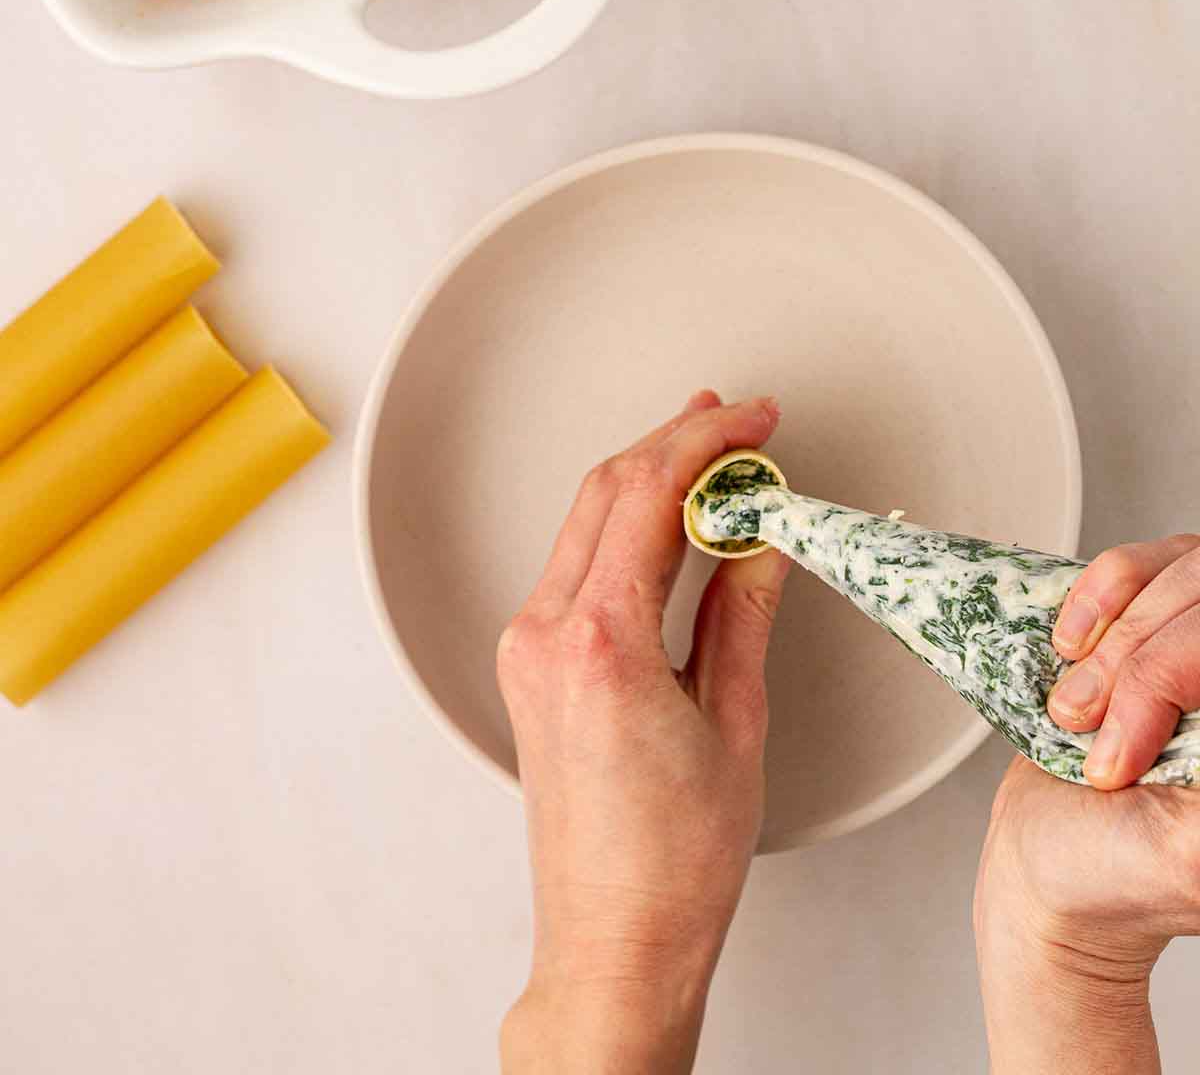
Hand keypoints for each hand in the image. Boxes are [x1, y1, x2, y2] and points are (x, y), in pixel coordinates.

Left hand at [497, 392, 789, 1073]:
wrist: (613, 938)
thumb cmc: (674, 858)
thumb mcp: (735, 721)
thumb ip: (744, 612)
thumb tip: (761, 538)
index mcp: (600, 642)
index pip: (647, 496)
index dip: (706, 442)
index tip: (754, 420)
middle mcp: (547, 634)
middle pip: (605, 492)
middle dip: (672, 441)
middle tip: (736, 420)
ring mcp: (529, 648)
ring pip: (585, 522)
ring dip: (646, 477)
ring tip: (708, 452)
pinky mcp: (531, 665)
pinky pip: (576, 566)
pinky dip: (624, 526)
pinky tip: (667, 519)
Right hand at [975, 535, 1199, 1074]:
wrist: (1044, 866)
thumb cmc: (1115, 878)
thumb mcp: (1186, 857)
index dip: (1172, 675)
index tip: (1123, 755)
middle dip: (1133, 672)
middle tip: (1097, 749)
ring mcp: (1194, 644)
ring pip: (1174, 575)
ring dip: (1106, 644)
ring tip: (1074, 713)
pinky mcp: (1150, 622)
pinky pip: (1136, 567)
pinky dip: (1092, 602)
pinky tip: (1070, 647)